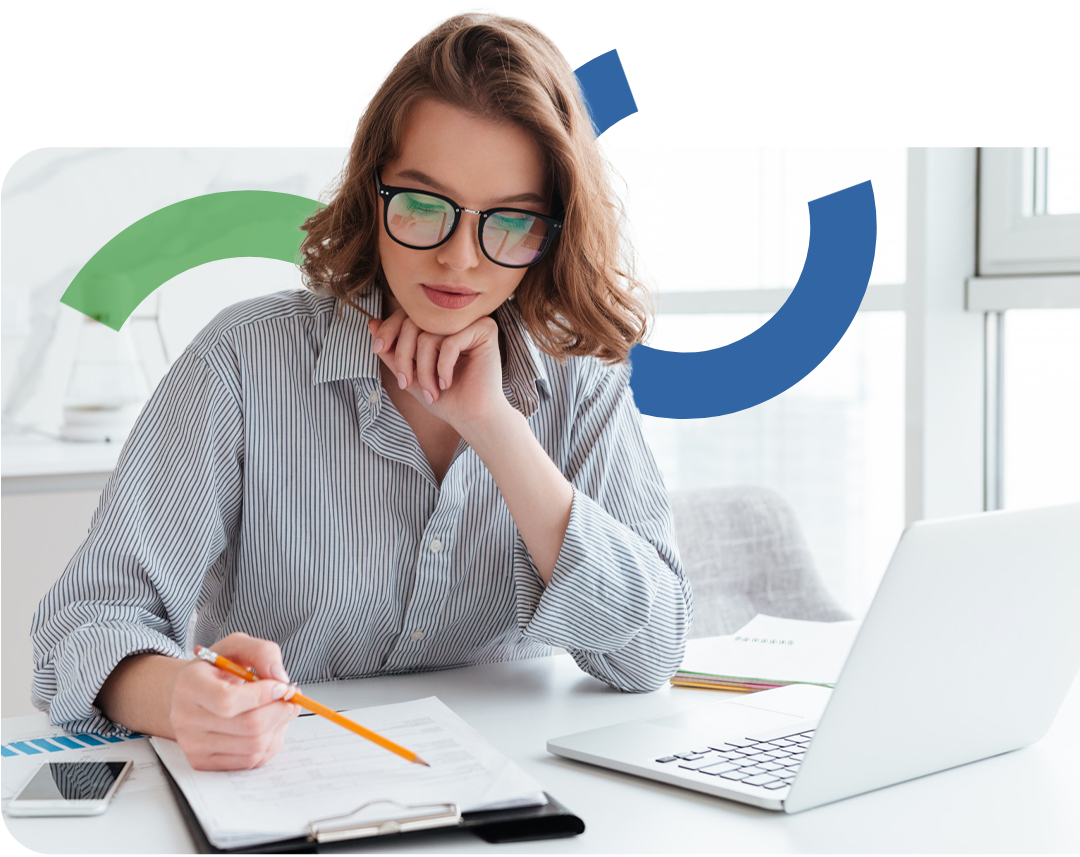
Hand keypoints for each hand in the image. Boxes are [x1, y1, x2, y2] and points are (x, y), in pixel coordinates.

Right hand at [168, 633, 299, 770]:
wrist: (189, 694)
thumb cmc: (215, 670)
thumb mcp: (237, 646)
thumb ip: (262, 652)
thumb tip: (281, 678)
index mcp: (190, 685)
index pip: (228, 701)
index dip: (264, 695)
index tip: (282, 686)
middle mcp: (185, 718)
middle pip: (248, 727)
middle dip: (280, 711)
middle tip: (290, 698)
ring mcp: (192, 744)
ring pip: (254, 747)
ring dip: (278, 727)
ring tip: (279, 709)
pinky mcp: (203, 762)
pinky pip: (250, 762)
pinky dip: (269, 743)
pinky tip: (268, 726)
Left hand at [369, 309, 509, 433]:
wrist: (472, 418)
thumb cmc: (446, 398)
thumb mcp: (410, 373)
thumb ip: (393, 350)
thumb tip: (372, 323)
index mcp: (441, 323)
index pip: (408, 314)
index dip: (389, 330)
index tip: (377, 349)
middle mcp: (457, 317)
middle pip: (415, 321)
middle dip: (404, 356)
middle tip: (405, 383)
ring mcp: (472, 321)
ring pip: (429, 335)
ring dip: (424, 370)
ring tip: (431, 391)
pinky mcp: (486, 330)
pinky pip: (449, 342)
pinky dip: (442, 367)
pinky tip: (447, 383)